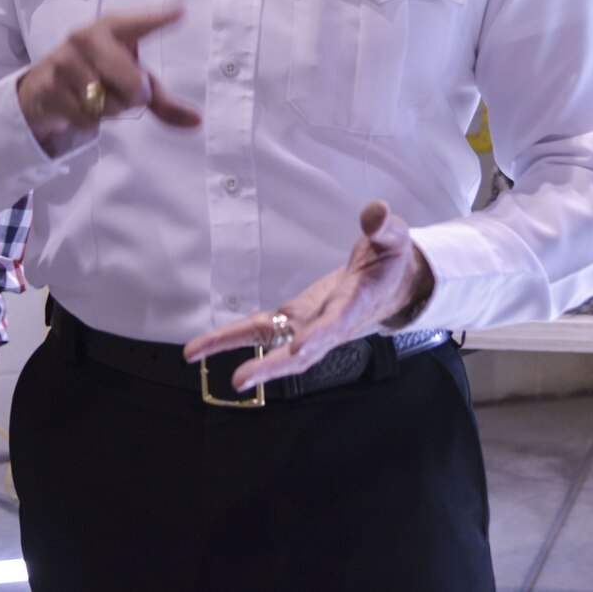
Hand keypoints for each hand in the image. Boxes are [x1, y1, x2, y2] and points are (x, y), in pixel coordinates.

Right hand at [15, 7, 199, 153]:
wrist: (41, 87)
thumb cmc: (97, 74)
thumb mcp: (129, 78)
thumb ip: (162, 99)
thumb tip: (197, 120)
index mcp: (112, 27)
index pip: (140, 24)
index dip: (160, 18)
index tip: (181, 10)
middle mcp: (86, 37)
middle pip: (133, 83)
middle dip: (135, 96)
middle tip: (127, 90)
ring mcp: (66, 61)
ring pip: (109, 104)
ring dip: (109, 110)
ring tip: (95, 95)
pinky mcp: (51, 86)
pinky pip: (89, 119)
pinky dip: (91, 121)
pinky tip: (79, 105)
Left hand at [182, 199, 433, 393]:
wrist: (393, 285)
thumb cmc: (390, 260)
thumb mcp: (394, 239)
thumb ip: (385, 227)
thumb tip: (376, 212)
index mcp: (355, 304)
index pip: (336, 323)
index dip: (320, 335)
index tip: (301, 346)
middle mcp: (330, 323)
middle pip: (299, 350)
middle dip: (270, 366)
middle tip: (238, 380)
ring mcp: (312, 324)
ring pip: (275, 344)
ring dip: (239, 351)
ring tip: (197, 353)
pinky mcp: (298, 318)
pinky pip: (266, 331)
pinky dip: (238, 337)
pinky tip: (208, 344)